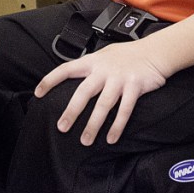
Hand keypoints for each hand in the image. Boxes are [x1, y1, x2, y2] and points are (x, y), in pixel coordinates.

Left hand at [35, 41, 166, 145]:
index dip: (51, 80)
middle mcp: (104, 70)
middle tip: (62, 127)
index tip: (38, 93)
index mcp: (93, 61)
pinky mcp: (135, 87)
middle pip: (84, 92)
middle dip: (72, 111)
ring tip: (85, 140)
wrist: (155, 51)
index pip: (66, 69)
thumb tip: (72, 77)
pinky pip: (124, 110)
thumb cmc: (128, 55)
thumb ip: (90, 67)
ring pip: (104, 104)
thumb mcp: (104, 55)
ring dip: (94, 124)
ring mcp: (119, 78)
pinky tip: (111, 138)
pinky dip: (117, 125)